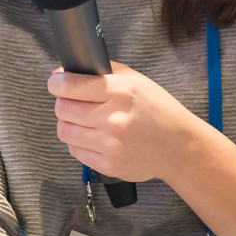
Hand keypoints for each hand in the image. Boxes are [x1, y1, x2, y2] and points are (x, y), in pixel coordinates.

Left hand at [48, 61, 204, 182]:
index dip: (56, 83)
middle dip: (64, 104)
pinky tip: (96, 138)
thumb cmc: (155, 109)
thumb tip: (62, 72)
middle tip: (75, 104)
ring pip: (64, 131)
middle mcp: (113, 118)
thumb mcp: (134, 80)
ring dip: (70, 124)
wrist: (179, 146)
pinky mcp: (109, 165)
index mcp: (119, 92)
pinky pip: (75, 151)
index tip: (57, 84)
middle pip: (61, 109)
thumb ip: (100, 71)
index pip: (67, 86)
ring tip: (86, 122)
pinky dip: (80, 143)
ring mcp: (111, 144)